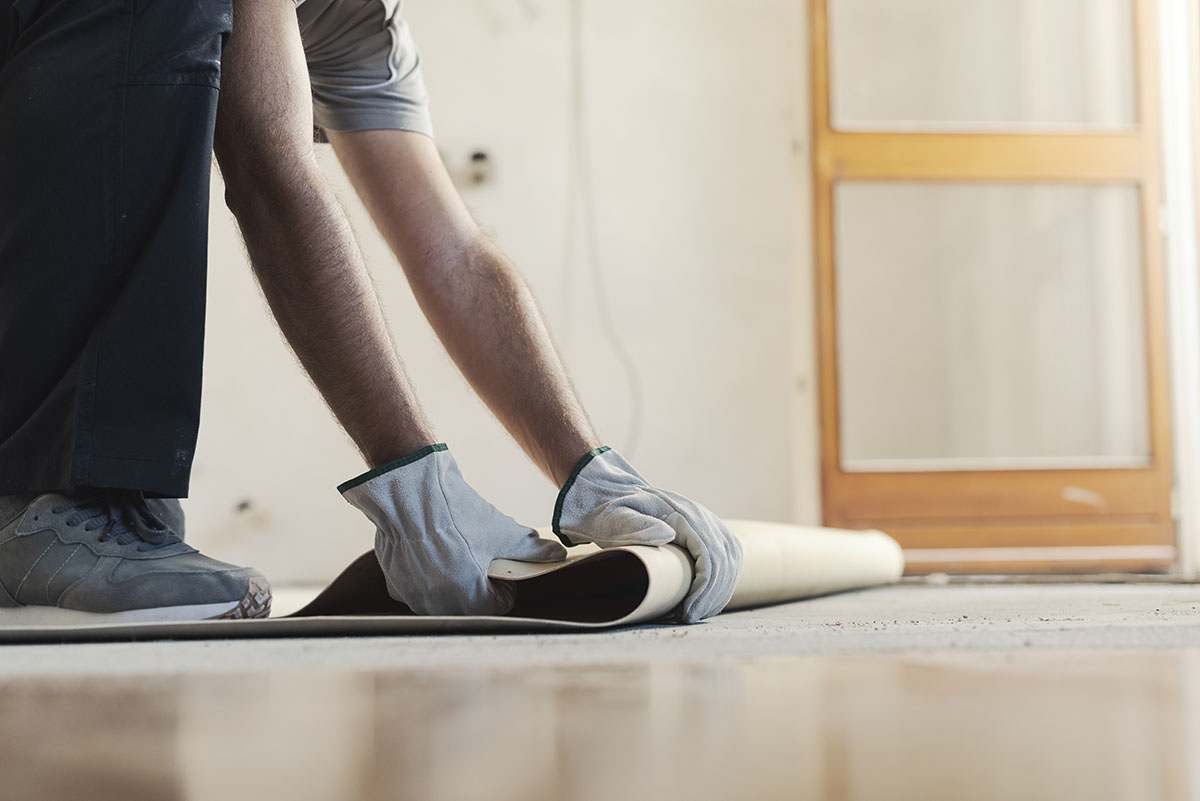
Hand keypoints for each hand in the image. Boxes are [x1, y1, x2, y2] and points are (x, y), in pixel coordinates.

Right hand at [339, 444, 566, 614]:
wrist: (411, 495)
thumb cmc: (458, 515)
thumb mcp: (502, 531)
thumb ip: (532, 549)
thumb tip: (557, 554)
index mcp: (470, 599)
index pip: (498, 606)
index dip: (504, 585)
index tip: (500, 567)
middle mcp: (439, 606)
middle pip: (470, 606)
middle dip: (478, 587)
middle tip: (478, 559)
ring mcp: (415, 598)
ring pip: (443, 600)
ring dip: (452, 585)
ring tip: (455, 554)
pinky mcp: (396, 585)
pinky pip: (418, 590)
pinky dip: (426, 578)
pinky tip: (430, 553)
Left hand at [553, 447, 742, 622]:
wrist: (614, 497)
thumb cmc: (612, 514)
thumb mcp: (615, 518)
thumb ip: (635, 525)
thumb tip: (666, 535)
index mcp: (683, 515)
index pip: (710, 555)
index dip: (704, 589)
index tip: (687, 612)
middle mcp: (702, 517)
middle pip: (725, 562)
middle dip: (711, 596)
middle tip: (688, 619)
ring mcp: (707, 524)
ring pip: (730, 562)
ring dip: (717, 593)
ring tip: (695, 614)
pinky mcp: (707, 533)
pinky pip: (726, 560)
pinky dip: (719, 584)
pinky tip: (703, 601)